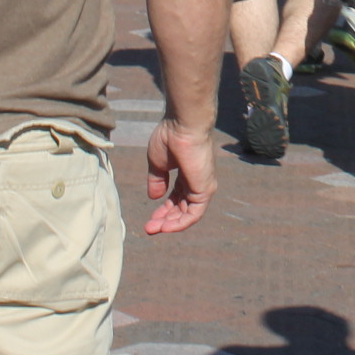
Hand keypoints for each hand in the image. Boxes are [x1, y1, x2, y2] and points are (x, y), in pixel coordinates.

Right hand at [145, 118, 216, 233]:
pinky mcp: (205, 189)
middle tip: (148, 228)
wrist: (183, 126)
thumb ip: (157, 181)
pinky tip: (165, 227)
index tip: (149, 219)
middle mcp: (196, 181)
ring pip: (188, 213)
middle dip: (164, 220)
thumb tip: (154, 197)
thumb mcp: (158, 163)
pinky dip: (180, 223)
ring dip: (170, 224)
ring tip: (152, 229)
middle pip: (181, 207)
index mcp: (185, 173)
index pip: (176, 197)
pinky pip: (194, 214)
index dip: (163, 210)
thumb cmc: (170, 138)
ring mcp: (202, 185)